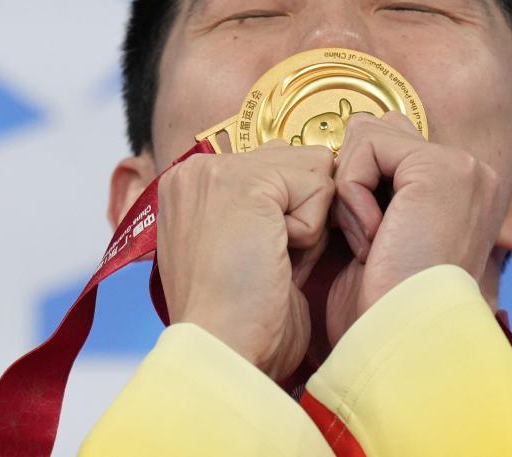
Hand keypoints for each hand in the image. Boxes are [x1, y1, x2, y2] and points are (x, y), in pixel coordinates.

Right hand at [156, 140, 334, 380]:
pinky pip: (319, 187)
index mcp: (192, 184)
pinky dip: (312, 233)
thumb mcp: (248, 244)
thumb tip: (318, 175)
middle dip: (302, 212)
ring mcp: (217, 172)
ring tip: (272, 260)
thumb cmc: (242, 317)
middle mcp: (197, 170)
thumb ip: (268, 205)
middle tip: (269, 260)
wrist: (225, 351)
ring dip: (309, 223)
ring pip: (313, 170)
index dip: (291, 213)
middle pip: (298, 160)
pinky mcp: (246, 183)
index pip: (277, 164)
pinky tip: (277, 260)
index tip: (262, 256)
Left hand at [326, 112, 505, 344]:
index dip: (357, 187)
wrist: (399, 341)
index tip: (366, 245)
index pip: (390, 148)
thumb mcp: (382, 238)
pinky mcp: (441, 168)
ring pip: (369, 134)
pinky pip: (366, 146)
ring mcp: (462, 168)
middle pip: (379, 133)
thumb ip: (379, 190)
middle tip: (366, 242)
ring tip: (370, 241)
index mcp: (462, 190)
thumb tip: (345, 147)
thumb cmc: (381, 305)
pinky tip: (373, 238)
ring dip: (350, 190)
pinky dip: (351, 192)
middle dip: (352, 182)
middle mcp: (471, 174)